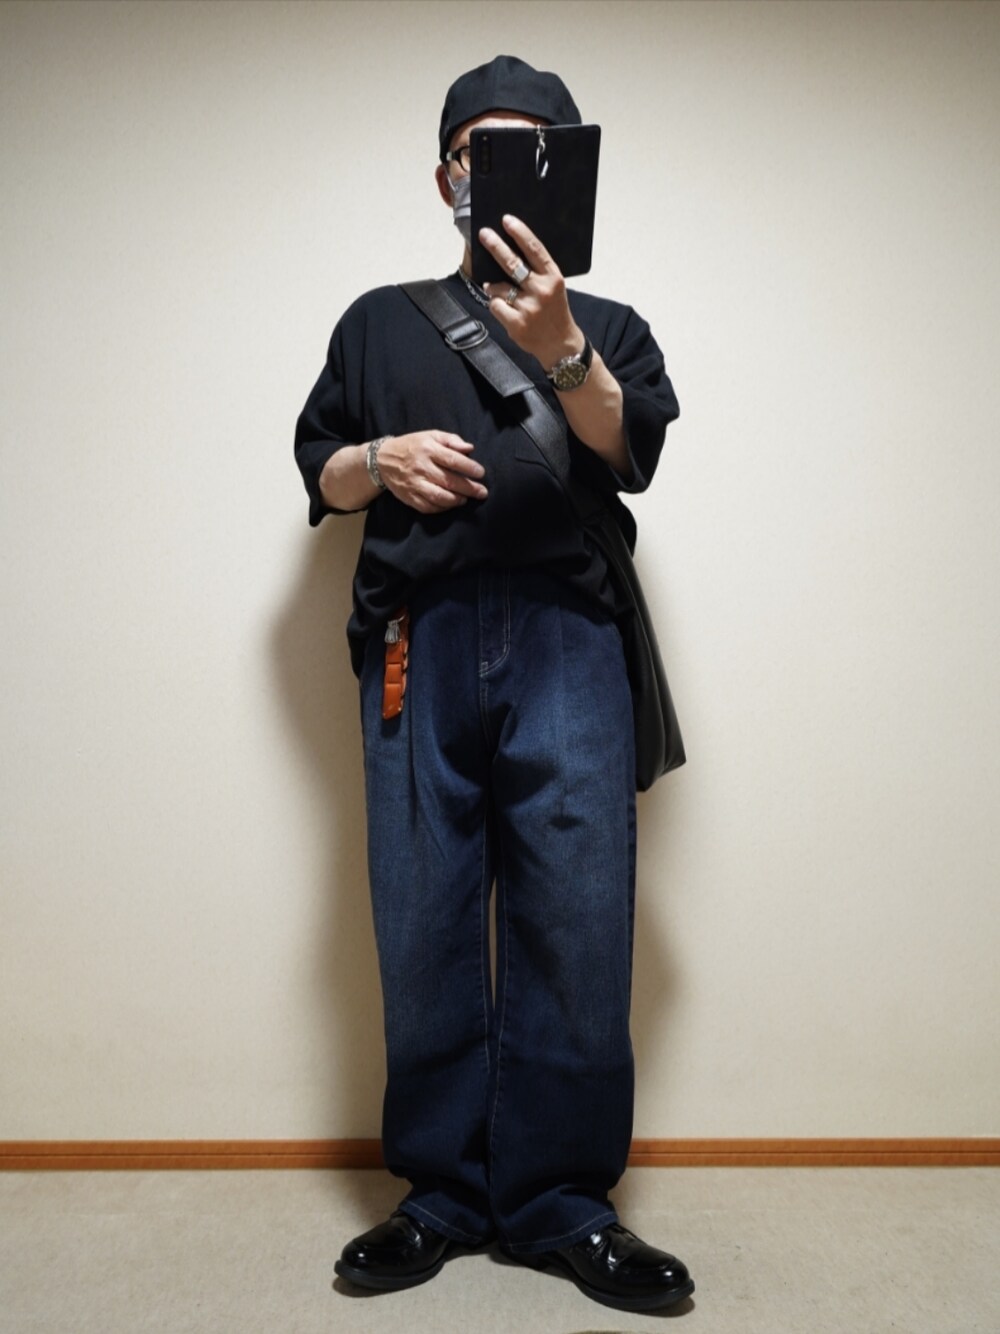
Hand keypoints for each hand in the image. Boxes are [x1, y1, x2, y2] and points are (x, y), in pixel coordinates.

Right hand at [376, 430, 487, 513]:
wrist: (383, 460)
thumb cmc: (412, 446)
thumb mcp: (430, 435)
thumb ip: (451, 440)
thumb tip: (469, 448)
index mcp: (427, 449)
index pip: (452, 460)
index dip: (469, 468)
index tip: (481, 473)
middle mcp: (421, 467)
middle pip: (449, 481)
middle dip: (469, 488)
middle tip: (482, 492)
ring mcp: (414, 484)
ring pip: (439, 497)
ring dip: (456, 500)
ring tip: (466, 499)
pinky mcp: (409, 497)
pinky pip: (428, 507)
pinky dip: (442, 508)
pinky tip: (451, 504)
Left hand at [479, 215, 585, 371]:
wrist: (560, 344)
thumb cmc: (554, 311)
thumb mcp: (553, 287)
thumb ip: (536, 271)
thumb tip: (506, 253)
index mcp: (553, 277)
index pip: (534, 249)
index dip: (520, 233)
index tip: (506, 220)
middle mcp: (542, 291)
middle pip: (513, 263)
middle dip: (496, 246)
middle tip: (484, 234)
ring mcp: (529, 308)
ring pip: (497, 287)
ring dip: (493, 287)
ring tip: (502, 293)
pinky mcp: (517, 324)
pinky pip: (494, 305)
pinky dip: (495, 304)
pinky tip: (505, 310)